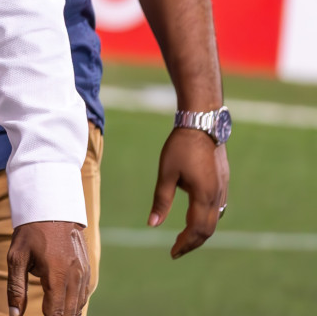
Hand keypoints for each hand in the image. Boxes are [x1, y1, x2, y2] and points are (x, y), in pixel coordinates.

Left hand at [8, 221, 88, 315]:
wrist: (52, 208)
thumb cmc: (30, 232)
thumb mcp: (16, 257)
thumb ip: (16, 288)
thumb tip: (14, 315)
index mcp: (57, 274)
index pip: (55, 312)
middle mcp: (75, 276)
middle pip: (69, 312)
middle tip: (43, 314)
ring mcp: (84, 273)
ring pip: (78, 305)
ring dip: (66, 312)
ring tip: (51, 312)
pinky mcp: (87, 269)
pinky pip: (83, 295)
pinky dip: (74, 303)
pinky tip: (62, 304)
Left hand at [149, 127, 228, 257]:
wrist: (202, 124)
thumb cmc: (180, 146)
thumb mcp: (166, 173)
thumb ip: (161, 200)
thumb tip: (152, 224)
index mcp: (203, 196)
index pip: (196, 230)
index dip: (184, 244)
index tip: (172, 253)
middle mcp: (217, 196)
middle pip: (208, 230)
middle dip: (192, 243)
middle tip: (177, 250)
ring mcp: (223, 189)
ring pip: (215, 220)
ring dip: (201, 232)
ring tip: (185, 238)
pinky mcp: (223, 182)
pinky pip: (218, 209)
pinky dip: (207, 219)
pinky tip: (197, 218)